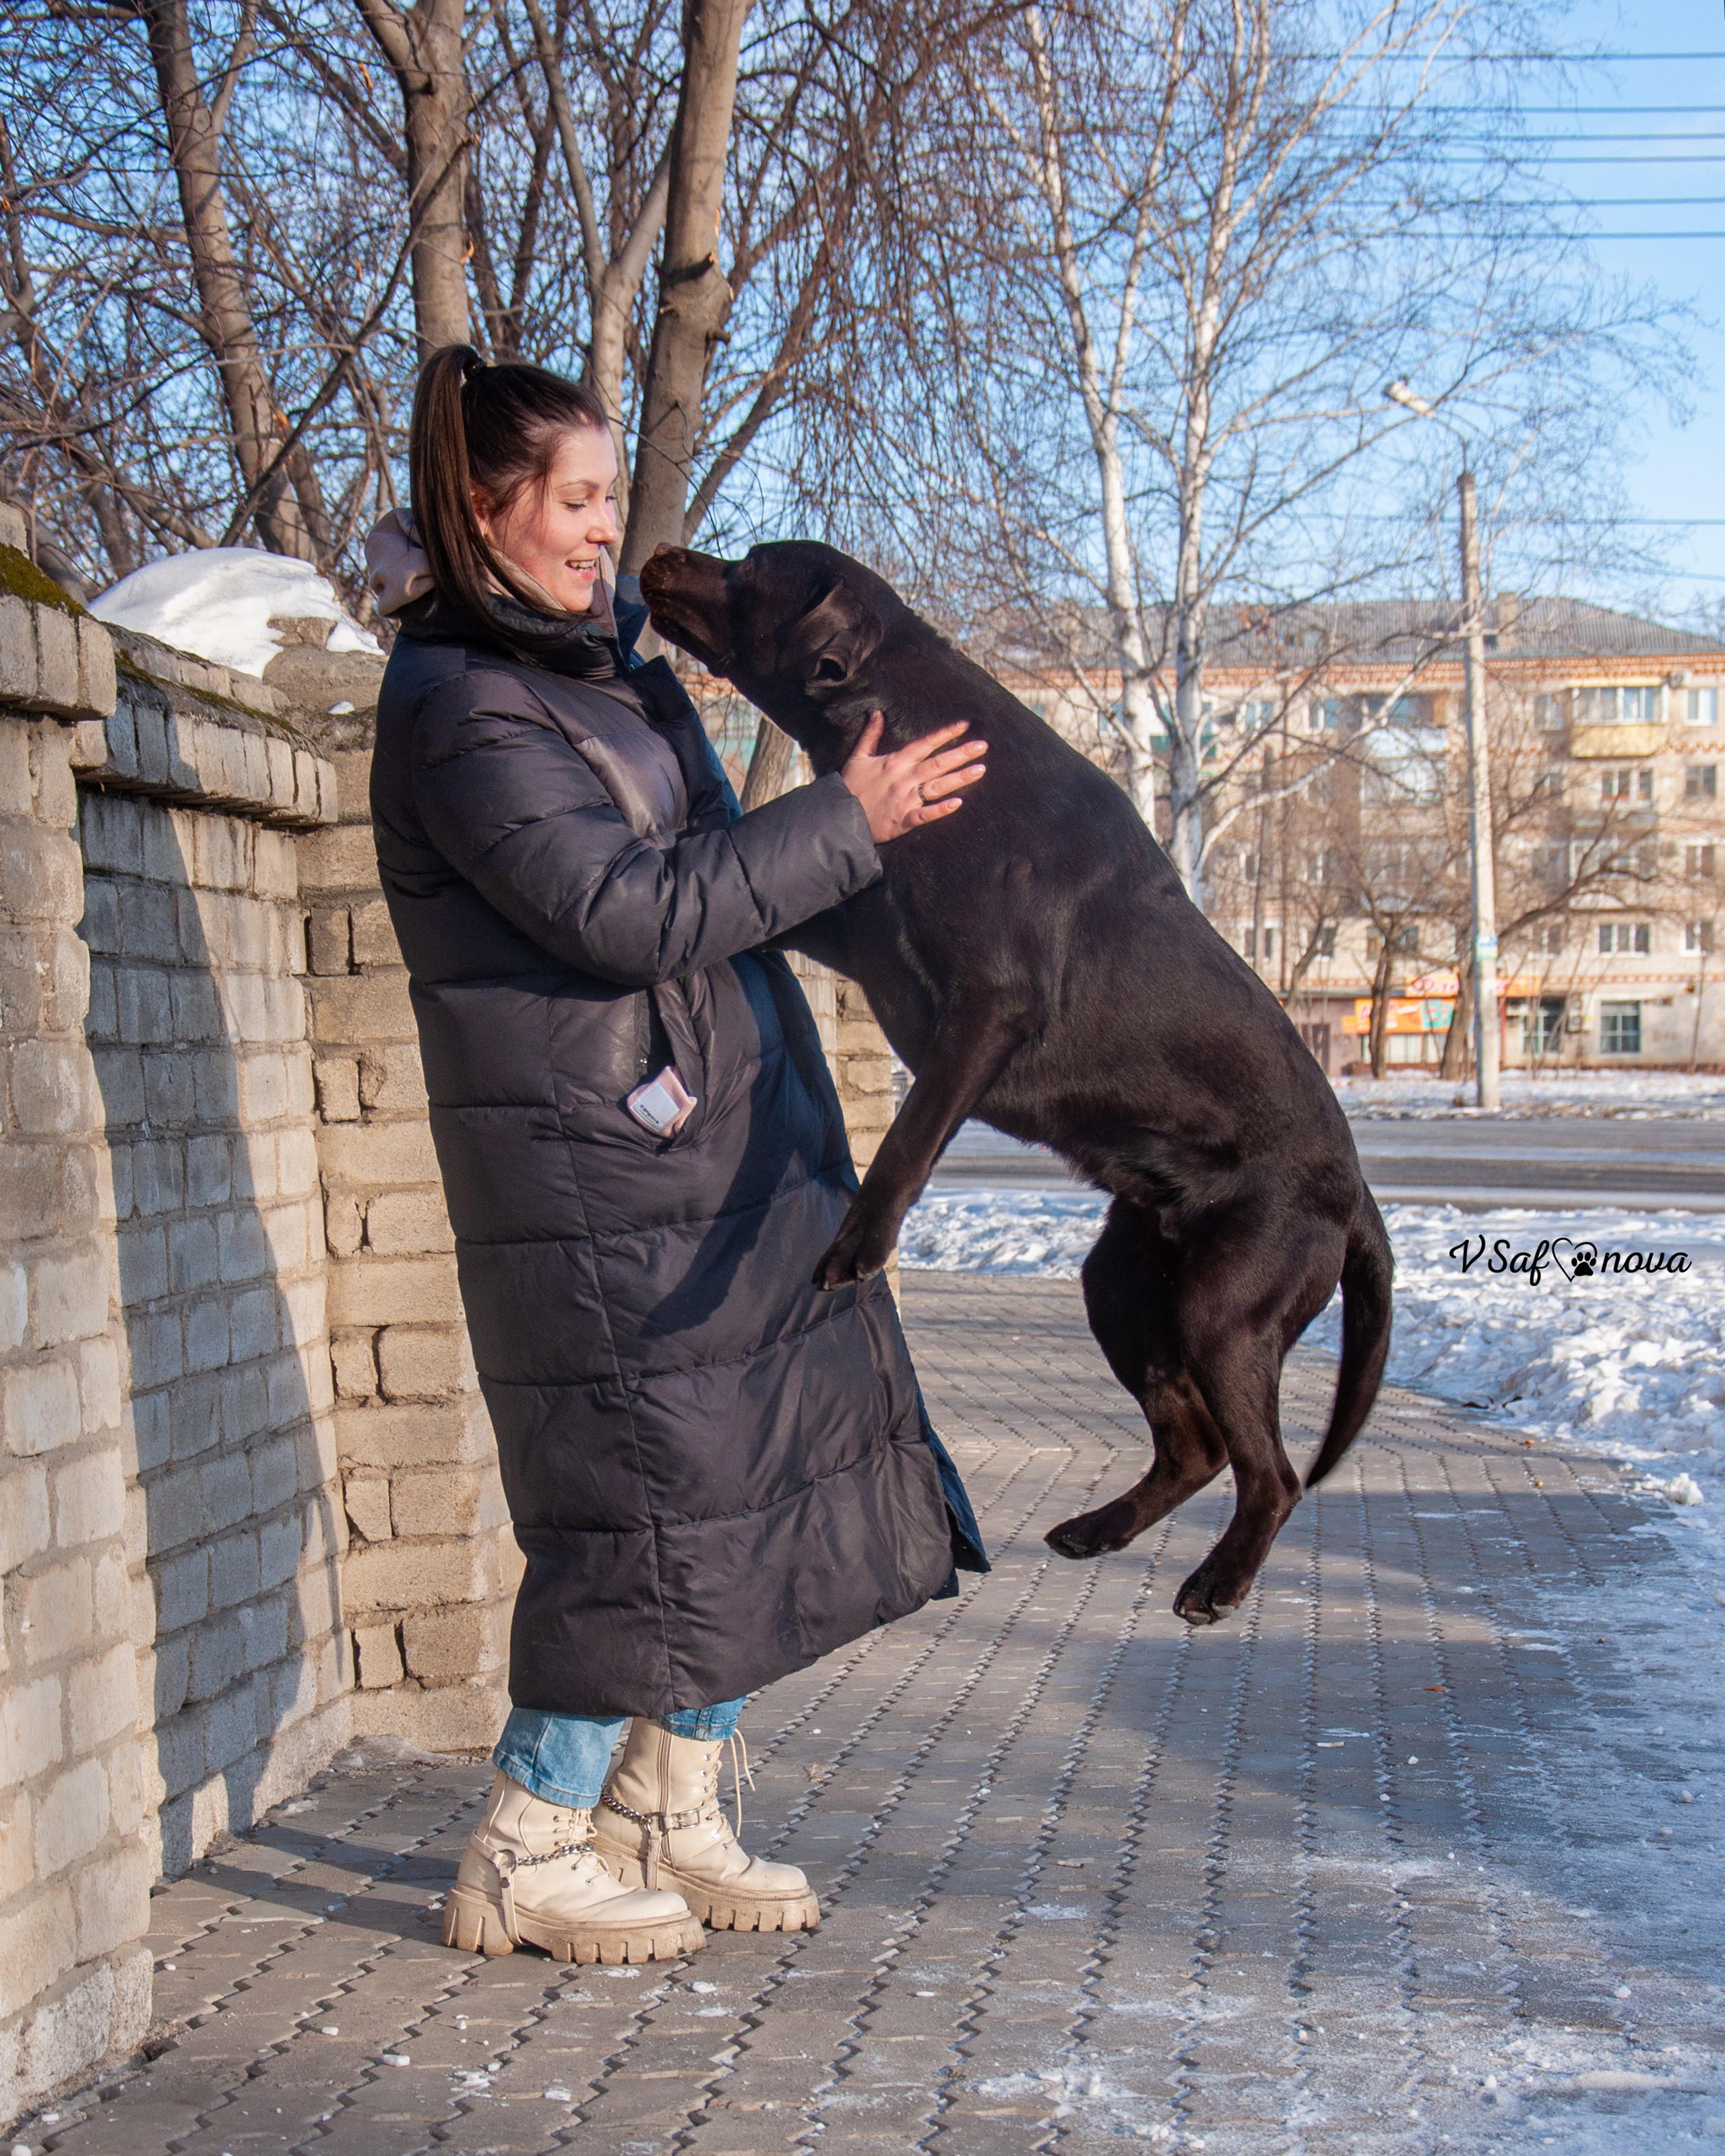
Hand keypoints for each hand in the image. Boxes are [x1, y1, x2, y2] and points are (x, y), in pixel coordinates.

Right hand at [839, 714, 986, 844]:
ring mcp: (905, 799)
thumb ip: (871, 735)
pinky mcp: (903, 819)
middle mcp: (904, 778)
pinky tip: (958, 803)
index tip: (965, 725)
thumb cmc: (849, 786)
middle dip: (962, 753)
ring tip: (980, 769)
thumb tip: (877, 713)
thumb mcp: (859, 756)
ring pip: (938, 786)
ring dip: (960, 778)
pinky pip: (926, 814)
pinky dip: (941, 809)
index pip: (925, 743)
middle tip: (983, 746)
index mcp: (896, 762)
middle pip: (938, 763)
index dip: (946, 734)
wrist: (839, 815)